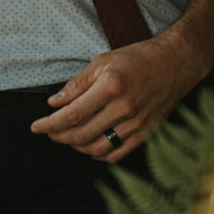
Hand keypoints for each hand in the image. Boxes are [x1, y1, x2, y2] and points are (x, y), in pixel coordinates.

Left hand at [30, 36, 202, 162]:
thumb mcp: (104, 61)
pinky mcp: (146, 134)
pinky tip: (90, 145)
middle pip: (81, 134)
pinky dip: (98, 154)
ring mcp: (136, 124)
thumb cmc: (139, 58)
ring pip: (96, 149)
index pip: (72, 114)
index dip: (50, 124)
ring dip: (76, 146)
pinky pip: (116, 154)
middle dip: (59, 136)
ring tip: (69, 136)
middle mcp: (124, 108)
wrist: (176, 64)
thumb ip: (77, 84)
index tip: (36, 127)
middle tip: (49, 131)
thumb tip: (54, 103)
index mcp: (111, 86)